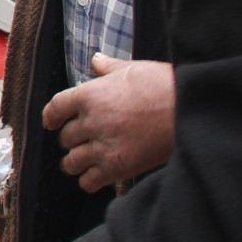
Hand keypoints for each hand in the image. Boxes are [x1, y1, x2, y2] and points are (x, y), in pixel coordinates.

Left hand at [42, 56, 175, 193]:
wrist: (189, 111)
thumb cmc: (162, 86)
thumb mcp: (132, 69)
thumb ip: (109, 68)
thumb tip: (96, 60)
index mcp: (89, 95)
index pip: (55, 108)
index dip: (51, 117)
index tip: (52, 123)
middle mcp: (91, 122)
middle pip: (65, 138)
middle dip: (72, 139)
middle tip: (83, 140)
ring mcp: (102, 147)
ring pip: (71, 162)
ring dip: (76, 162)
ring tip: (85, 161)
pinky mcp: (116, 168)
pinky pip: (88, 182)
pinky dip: (90, 180)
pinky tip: (99, 175)